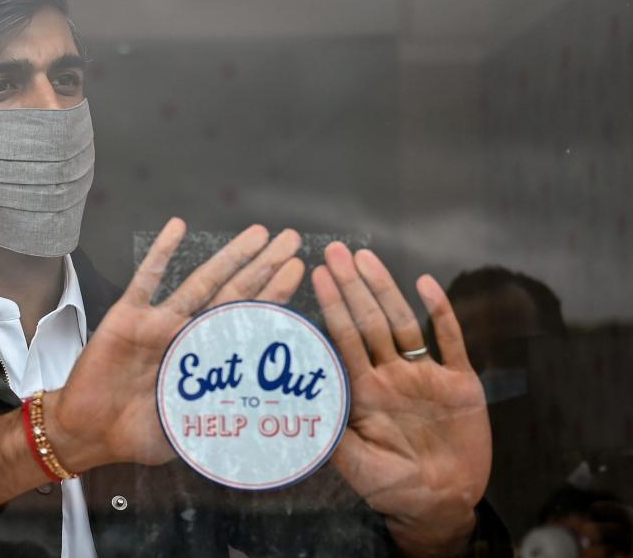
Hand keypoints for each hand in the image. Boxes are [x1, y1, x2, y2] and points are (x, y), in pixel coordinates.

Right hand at [50, 218, 304, 468]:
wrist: (89, 431)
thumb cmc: (139, 435)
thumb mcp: (190, 430)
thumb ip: (221, 420)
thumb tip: (266, 419)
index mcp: (207, 359)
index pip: (247, 322)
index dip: (273, 296)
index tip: (297, 271)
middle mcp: (188, 334)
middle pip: (234, 293)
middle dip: (264, 266)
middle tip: (292, 239)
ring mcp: (160, 322)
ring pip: (201, 281)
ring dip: (229, 256)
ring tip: (258, 234)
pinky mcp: (127, 317)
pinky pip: (146, 280)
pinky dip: (161, 253)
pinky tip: (177, 227)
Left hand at [312, 242, 489, 555]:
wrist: (442, 502)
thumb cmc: (393, 487)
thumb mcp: (356, 465)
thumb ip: (330, 436)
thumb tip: (294, 406)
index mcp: (365, 391)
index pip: (344, 340)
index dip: (331, 307)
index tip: (315, 276)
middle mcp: (392, 375)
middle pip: (370, 322)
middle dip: (351, 287)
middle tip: (335, 252)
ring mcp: (425, 375)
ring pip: (403, 323)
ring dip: (386, 290)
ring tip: (367, 258)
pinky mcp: (460, 382)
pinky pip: (450, 341)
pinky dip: (441, 312)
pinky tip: (427, 284)